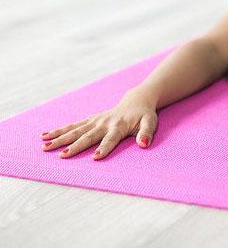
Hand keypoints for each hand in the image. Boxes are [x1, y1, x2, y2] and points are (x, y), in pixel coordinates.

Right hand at [39, 88, 157, 159]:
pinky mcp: (89, 120)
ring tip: (45, 147)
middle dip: (75, 146)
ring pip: (75, 130)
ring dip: (60, 139)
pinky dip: (58, 130)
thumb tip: (143, 144)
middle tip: (62, 156)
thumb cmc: (144, 115)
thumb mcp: (150, 123)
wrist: (136, 101)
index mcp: (119, 126)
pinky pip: (72, 126)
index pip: (111, 139)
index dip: (104, 148)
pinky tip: (44, 136)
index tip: (95, 157)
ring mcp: (95, 121)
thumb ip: (147, 133)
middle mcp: (104, 123)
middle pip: (88, 136)